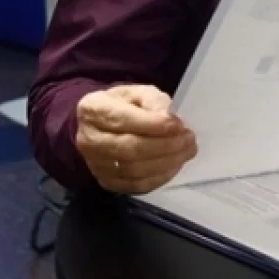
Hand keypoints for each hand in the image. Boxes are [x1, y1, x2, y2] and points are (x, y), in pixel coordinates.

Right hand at [75, 84, 196, 193]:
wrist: (103, 124)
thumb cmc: (125, 104)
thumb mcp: (139, 92)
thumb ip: (153, 101)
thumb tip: (168, 119)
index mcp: (94, 110)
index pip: (124, 120)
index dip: (154, 125)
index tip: (179, 126)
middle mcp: (88, 139)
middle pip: (129, 149)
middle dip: (165, 146)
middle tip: (189, 140)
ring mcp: (95, 164)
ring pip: (133, 170)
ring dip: (166, 163)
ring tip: (186, 152)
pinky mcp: (105, 181)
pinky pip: (134, 185)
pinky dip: (158, 178)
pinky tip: (174, 165)